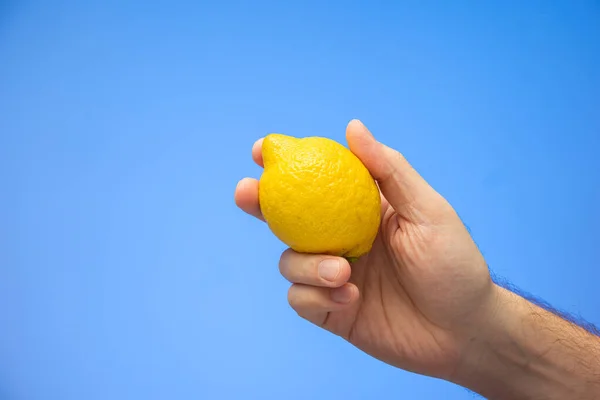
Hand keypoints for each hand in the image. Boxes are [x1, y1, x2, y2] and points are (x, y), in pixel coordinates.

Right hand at [234, 119, 494, 379]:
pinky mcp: (331, 310)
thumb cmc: (453, 265)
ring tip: (343, 272)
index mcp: (361, 210)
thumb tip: (352, 127)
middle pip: (287, 217)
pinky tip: (350, 299)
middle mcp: (341, 239)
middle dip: (260, 203)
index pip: (317, 181)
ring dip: (306, 264)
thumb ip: (388, 171)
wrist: (465, 331)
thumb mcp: (427, 210)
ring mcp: (333, 275)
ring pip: (290, 260)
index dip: (285, 164)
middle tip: (247, 193)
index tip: (261, 151)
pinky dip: (316, 295)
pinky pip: (301, 298)